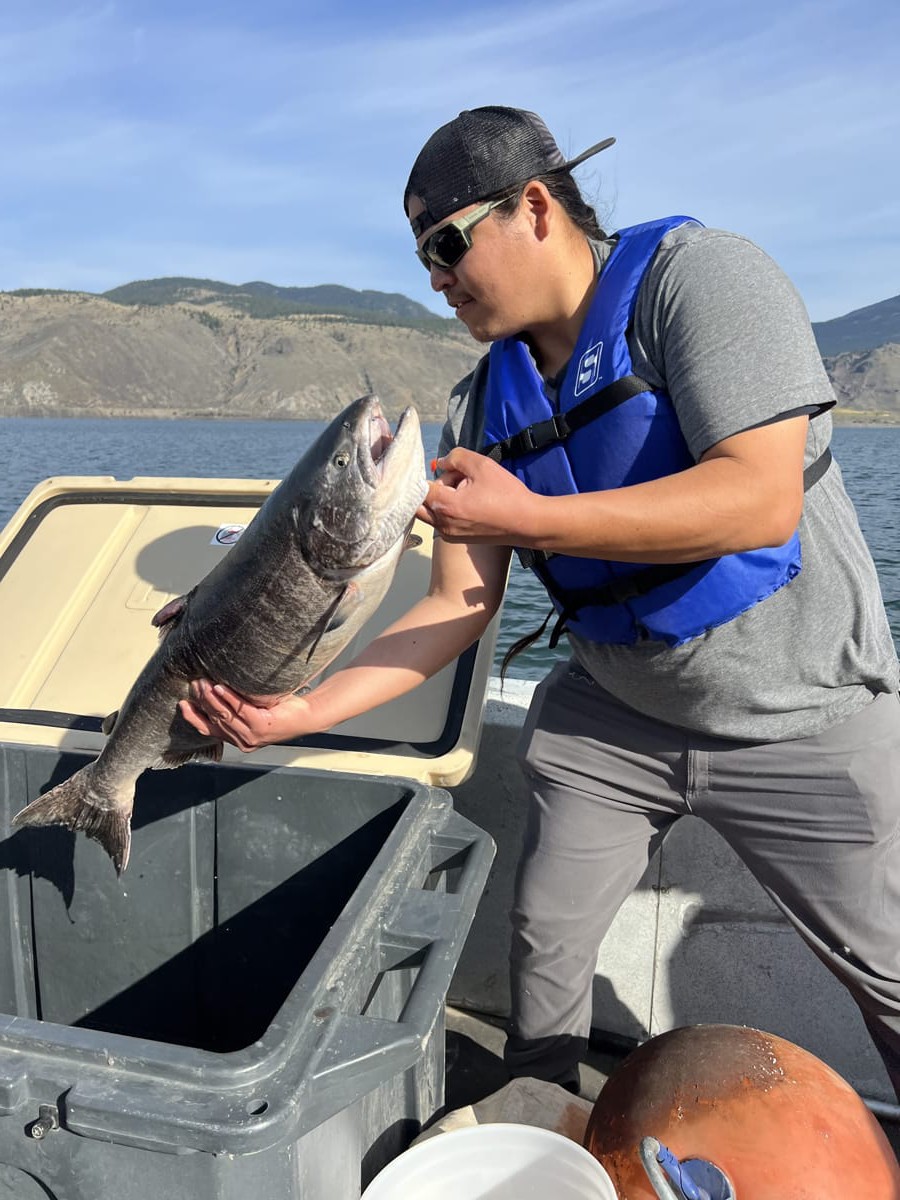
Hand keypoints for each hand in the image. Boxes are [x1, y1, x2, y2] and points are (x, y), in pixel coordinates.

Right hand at [179, 679, 314, 751]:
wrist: (308, 716)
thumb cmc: (283, 710)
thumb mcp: (255, 710)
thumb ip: (238, 707)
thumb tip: (217, 686)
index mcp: (238, 738)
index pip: (210, 730)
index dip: (194, 718)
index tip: (182, 704)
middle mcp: (243, 740)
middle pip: (215, 720)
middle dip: (201, 702)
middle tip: (194, 684)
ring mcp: (252, 735)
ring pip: (224, 716)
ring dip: (211, 698)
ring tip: (202, 683)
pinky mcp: (262, 726)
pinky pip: (240, 710)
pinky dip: (228, 698)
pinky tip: (220, 687)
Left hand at [417, 448, 540, 543]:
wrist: (526, 523)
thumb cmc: (507, 495)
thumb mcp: (481, 465)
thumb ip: (455, 457)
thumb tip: (441, 462)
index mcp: (445, 506)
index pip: (419, 487)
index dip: (432, 473)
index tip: (447, 469)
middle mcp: (442, 524)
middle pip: (421, 500)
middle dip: (435, 487)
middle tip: (459, 479)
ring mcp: (448, 534)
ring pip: (431, 510)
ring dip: (443, 498)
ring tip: (468, 491)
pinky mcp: (456, 538)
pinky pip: (441, 520)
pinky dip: (449, 509)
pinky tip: (471, 503)